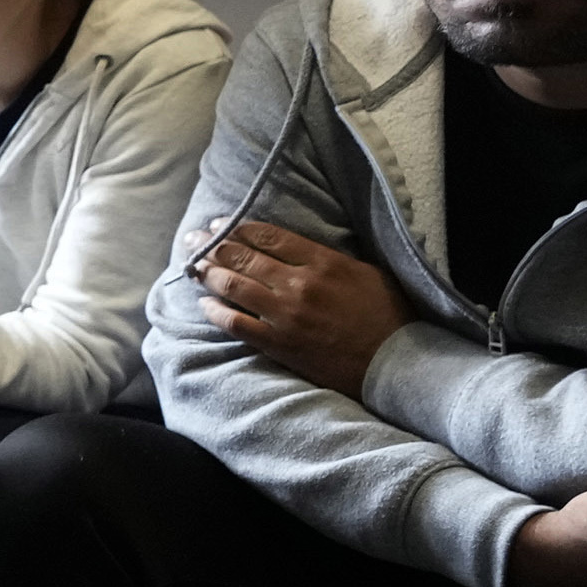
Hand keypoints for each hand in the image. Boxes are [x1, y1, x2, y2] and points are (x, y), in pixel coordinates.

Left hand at [190, 218, 413, 400]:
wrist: (394, 362)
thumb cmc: (387, 315)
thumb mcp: (364, 271)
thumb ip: (326, 258)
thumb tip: (293, 249)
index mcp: (322, 261)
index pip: (267, 235)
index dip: (238, 227)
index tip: (220, 224)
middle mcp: (298, 284)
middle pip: (243, 257)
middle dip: (213, 245)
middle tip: (193, 239)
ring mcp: (285, 315)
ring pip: (234, 286)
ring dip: (208, 273)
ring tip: (193, 265)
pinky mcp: (278, 344)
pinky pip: (236, 323)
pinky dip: (215, 311)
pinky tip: (204, 303)